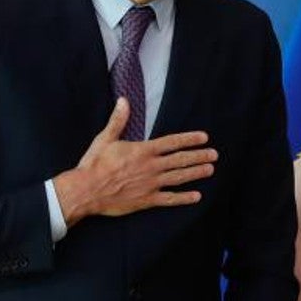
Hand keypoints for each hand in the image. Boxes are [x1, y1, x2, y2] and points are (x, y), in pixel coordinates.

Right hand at [53, 98, 216, 224]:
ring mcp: (151, 184)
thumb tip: (124, 100)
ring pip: (179, 177)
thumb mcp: (105, 139)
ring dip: (196, 173)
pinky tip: (196, 196)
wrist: (86, 190)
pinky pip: (170, 199)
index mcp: (143, 150)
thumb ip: (118, 120)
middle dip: (199, 156)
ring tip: (210, 169)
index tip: (204, 137)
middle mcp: (151, 166)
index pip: (172, 142)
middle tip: (214, 154)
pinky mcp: (147, 200)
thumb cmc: (94, 164)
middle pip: (180, 160)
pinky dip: (184, 198)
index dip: (189, 139)